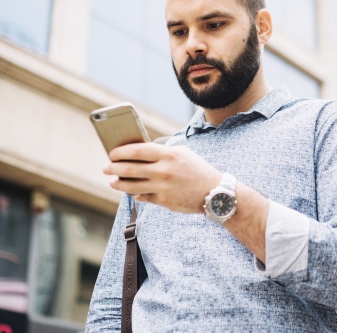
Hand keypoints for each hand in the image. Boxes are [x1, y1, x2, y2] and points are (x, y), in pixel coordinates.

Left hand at [103, 143, 220, 213]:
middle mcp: (164, 171)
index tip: (112, 153)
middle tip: (106, 168)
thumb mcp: (182, 154)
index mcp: (169, 155)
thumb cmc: (197, 170)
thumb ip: (161, 152)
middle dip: (113, 168)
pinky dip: (134, 194)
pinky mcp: (164, 202)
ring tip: (113, 182)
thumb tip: (138, 153)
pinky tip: (130, 191)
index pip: (137, 150)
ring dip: (118, 184)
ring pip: (131, 186)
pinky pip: (143, 197)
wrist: (215, 192)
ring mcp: (163, 188)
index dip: (121, 152)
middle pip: (129, 169)